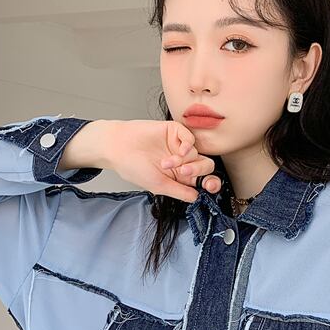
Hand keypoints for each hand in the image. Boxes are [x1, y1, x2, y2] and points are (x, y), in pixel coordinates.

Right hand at [100, 119, 222, 203]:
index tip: (210, 186)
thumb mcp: (159, 185)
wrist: (118, 148)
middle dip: (199, 170)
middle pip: (205, 166)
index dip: (211, 184)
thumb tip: (198, 198)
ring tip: (166, 162)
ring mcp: (179, 146)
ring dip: (184, 160)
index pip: (203, 181)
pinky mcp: (175, 132)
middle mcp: (182, 162)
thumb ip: (179, 191)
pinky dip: (188, 145)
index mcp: (180, 177)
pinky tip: (179, 150)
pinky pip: (191, 138)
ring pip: (197, 154)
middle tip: (183, 171)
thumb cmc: (133, 168)